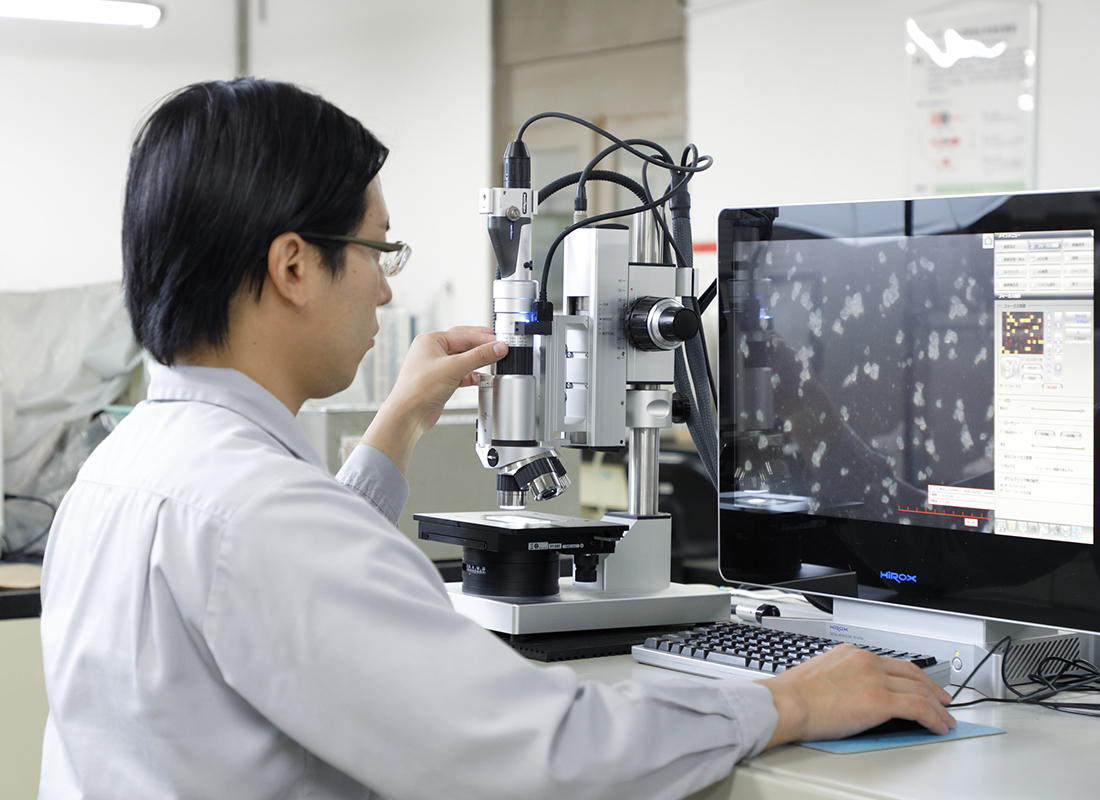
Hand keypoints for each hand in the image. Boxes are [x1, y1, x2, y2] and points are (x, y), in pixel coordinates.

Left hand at [360, 326, 506, 473]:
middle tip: (499, 346)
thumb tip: (497, 347)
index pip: (463, 334)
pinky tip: (480, 378)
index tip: (500, 342)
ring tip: (493, 362)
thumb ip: (479, 356)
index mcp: (430, 340)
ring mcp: (436, 367)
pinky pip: (461, 373)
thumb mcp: (454, 368)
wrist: (408, 416)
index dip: (484, 338)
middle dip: (482, 346)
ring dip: (478, 361)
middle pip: (464, 344)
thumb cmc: (417, 390)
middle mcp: (432, 351)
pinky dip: (472, 375)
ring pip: (463, 359)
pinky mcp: (440, 381)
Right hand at [760, 645, 955, 747]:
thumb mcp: (817, 675)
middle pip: (911, 672)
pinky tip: (938, 725)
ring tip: (945, 718)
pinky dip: (933, 717)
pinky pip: (918, 708)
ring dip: (937, 706)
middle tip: (941, 699)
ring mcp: (875, 679)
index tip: (917, 684)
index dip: (910, 676)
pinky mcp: (881, 700)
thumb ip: (838, 678)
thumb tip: (844, 694)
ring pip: (919, 689)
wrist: (787, 703)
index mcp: (850, 653)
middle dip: (931, 687)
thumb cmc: (792, 695)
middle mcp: (866, 660)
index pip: (890, 662)